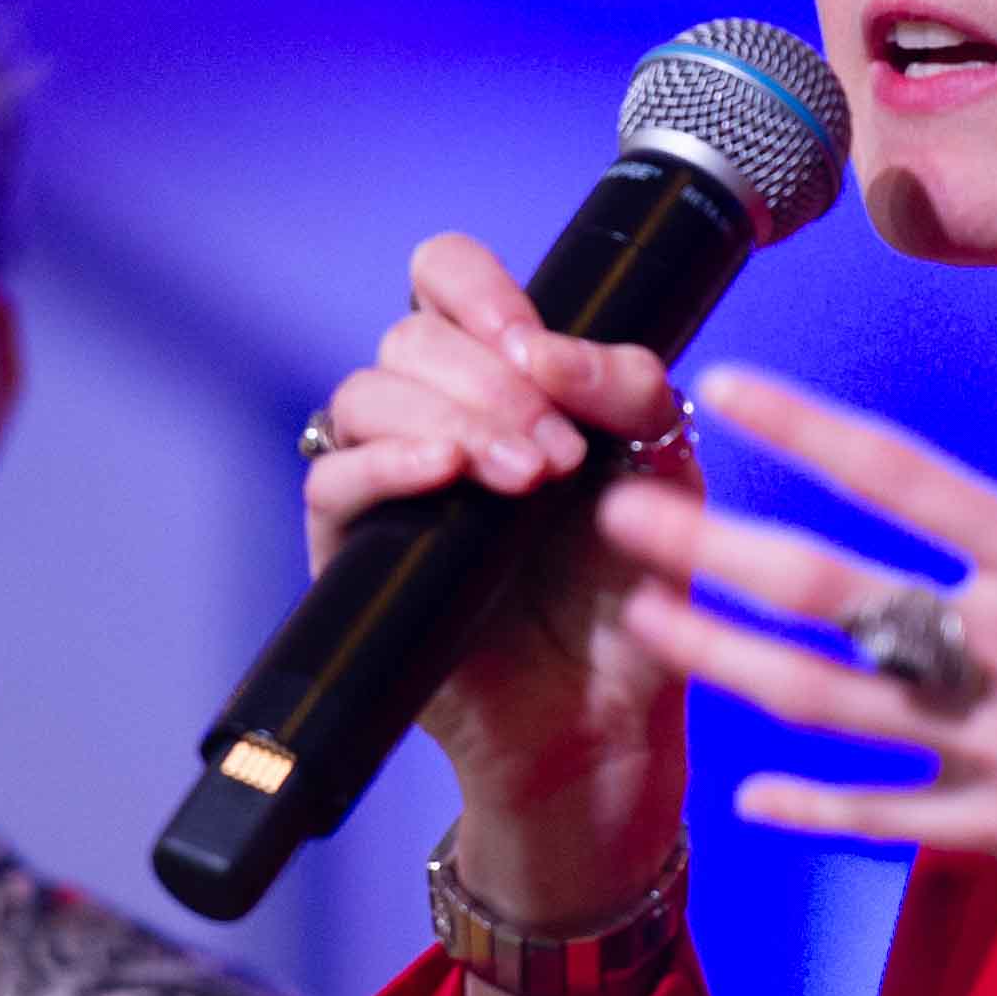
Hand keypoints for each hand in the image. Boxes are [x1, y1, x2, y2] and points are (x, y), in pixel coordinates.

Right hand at [303, 233, 693, 902]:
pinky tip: (445, 474)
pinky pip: (333, 477)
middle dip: (492, 380)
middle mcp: (434, 416)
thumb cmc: (631, 591)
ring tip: (528, 477)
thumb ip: (628, 386)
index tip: (534, 344)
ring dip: (457, 417)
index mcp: (502, 377)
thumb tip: (541, 352)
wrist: (604, 717)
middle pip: (410, 336)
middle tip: (560, 453)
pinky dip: (388, 462)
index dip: (478, 290)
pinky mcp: (352, 548)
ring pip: (367, 393)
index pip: (446, 279)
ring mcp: (387, 481)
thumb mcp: (663, 467)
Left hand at [593, 364, 996, 995]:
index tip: (727, 387)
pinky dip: (810, 808)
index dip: (809, 428)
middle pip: (827, 591)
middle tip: (620, 517)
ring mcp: (989, 745)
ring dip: (723, 663)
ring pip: (823, 702)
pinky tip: (742, 793)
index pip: (907, 477)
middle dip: (713, 550)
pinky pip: (881, 819)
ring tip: (641, 625)